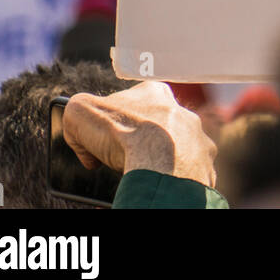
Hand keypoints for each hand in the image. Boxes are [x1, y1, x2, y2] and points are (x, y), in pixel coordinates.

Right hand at [62, 81, 217, 186]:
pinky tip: (155, 186)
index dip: (109, 123)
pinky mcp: (203, 167)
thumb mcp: (81, 112)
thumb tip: (78, 133)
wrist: (162, 165)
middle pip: (154, 129)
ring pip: (174, 151)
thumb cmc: (125, 134)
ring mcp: (197, 141)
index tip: (100, 142)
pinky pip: (186, 176)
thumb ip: (76, 112)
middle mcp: (183, 114)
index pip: (130, 104)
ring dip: (156, 162)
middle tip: (118, 161)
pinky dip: (170, 181)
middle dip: (136, 144)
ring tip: (136, 175)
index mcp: (156, 94)